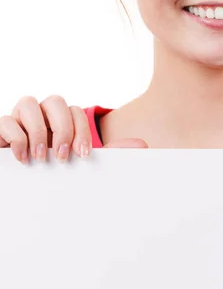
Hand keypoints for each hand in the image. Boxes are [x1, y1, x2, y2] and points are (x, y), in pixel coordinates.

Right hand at [0, 96, 147, 162]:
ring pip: (28, 102)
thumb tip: (142, 145)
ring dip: (37, 130)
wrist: (23, 187)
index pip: (76, 111)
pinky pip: (4, 120)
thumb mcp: (81, 162)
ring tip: (42, 157)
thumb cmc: (56, 170)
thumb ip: (110, 154)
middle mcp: (42, 115)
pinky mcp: (1, 129)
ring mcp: (19, 119)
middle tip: (63, 156)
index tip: (82, 156)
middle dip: (62, 127)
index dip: (82, 131)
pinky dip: (15, 137)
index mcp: (62, 120)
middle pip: (55, 101)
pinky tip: (22, 157)